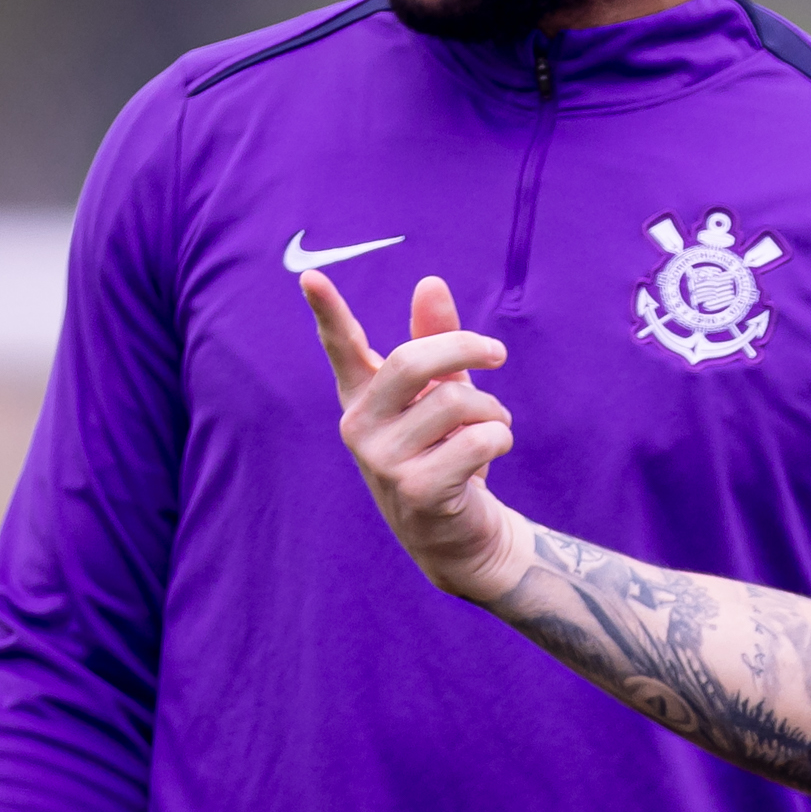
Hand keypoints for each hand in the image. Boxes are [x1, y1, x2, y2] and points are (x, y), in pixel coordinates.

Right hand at [304, 270, 532, 603]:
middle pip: (412, 361)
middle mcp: (360, 427)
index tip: (310, 276)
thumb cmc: (451, 454)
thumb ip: (437, 340)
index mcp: (362, 398)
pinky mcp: (415, 489)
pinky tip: (492, 453)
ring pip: (456, 402)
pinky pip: (477, 438)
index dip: (327, 313)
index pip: (342, 348)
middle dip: (465, 348)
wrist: (463, 535)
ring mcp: (382, 461)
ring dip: (492, 409)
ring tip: (492, 426)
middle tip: (498, 353)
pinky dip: (501, 437)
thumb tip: (429, 283)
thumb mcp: (445, 393)